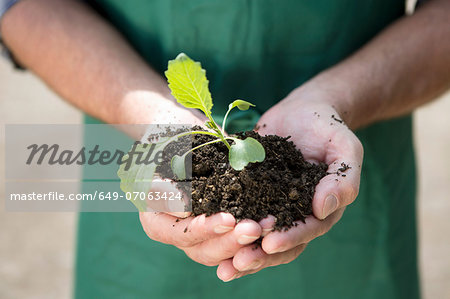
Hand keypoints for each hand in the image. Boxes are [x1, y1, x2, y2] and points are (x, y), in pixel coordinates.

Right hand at [138, 100, 262, 267]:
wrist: (182, 135)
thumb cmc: (167, 140)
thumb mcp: (162, 154)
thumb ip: (165, 184)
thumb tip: (185, 212)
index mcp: (155, 219)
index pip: (179, 232)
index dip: (203, 229)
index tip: (227, 220)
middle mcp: (176, 231)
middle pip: (200, 248)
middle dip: (229, 240)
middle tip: (253, 228)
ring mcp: (198, 233)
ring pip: (219, 250)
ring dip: (244, 242)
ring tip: (267, 226)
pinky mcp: (218, 228)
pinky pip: (233, 240)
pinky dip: (252, 235)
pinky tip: (272, 222)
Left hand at [216, 86, 363, 280]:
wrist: (302, 111)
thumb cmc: (328, 127)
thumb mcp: (345, 148)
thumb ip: (343, 178)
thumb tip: (324, 209)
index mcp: (320, 208)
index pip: (307, 229)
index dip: (290, 238)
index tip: (269, 243)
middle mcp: (294, 212)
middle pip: (280, 242)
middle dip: (259, 255)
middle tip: (237, 264)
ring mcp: (271, 203)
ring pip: (257, 235)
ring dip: (240, 251)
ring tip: (222, 268)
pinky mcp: (250, 191)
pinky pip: (238, 211)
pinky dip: (225, 226)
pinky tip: (206, 234)